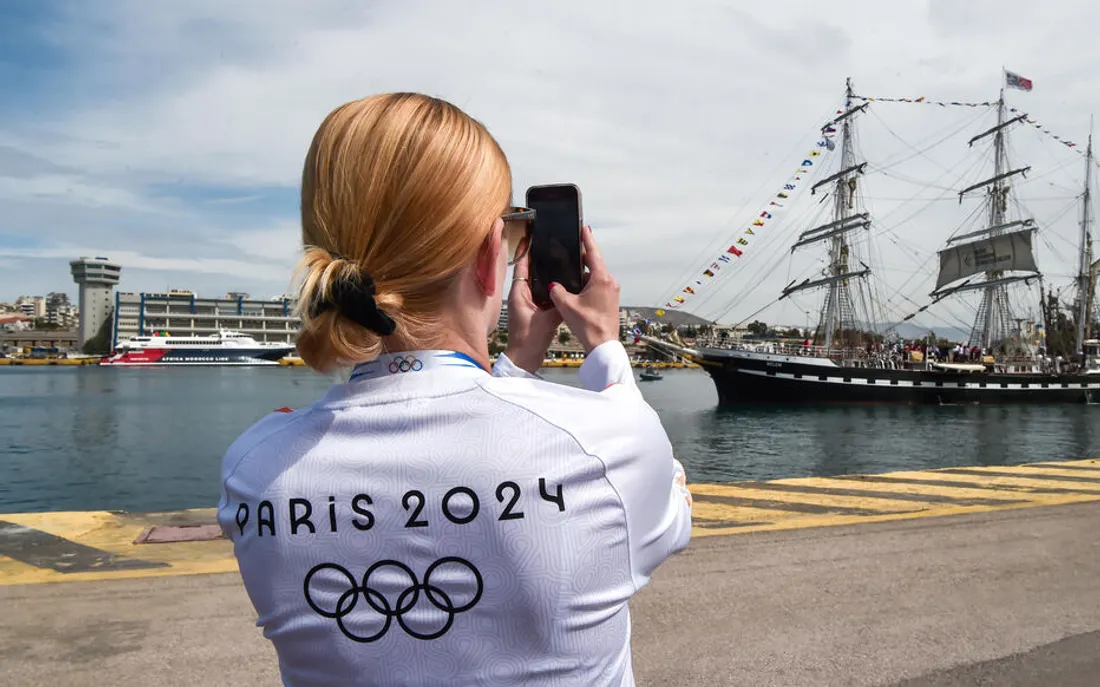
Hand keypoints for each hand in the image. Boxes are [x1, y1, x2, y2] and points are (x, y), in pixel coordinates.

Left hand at [504, 248, 561, 372]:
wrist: (524, 360)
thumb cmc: (528, 341)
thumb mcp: (547, 320)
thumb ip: (560, 305)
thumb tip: (571, 292)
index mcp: (519, 295)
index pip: (522, 267)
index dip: (526, 252)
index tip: (531, 238)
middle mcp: (521, 297)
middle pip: (531, 274)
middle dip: (541, 262)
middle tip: (551, 249)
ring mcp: (527, 305)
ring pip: (538, 285)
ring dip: (547, 277)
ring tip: (561, 265)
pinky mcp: (534, 314)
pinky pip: (543, 297)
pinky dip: (551, 292)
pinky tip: (563, 288)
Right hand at [549, 225, 619, 353]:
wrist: (602, 345)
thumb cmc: (588, 325)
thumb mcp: (566, 305)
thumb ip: (557, 290)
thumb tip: (554, 285)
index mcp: (602, 278)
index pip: (593, 252)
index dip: (587, 239)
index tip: (584, 227)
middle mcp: (610, 282)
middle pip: (595, 264)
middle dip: (583, 257)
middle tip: (573, 248)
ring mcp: (612, 292)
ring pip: (596, 276)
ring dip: (583, 274)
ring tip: (570, 272)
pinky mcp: (610, 300)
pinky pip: (598, 286)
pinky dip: (587, 284)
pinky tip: (576, 289)